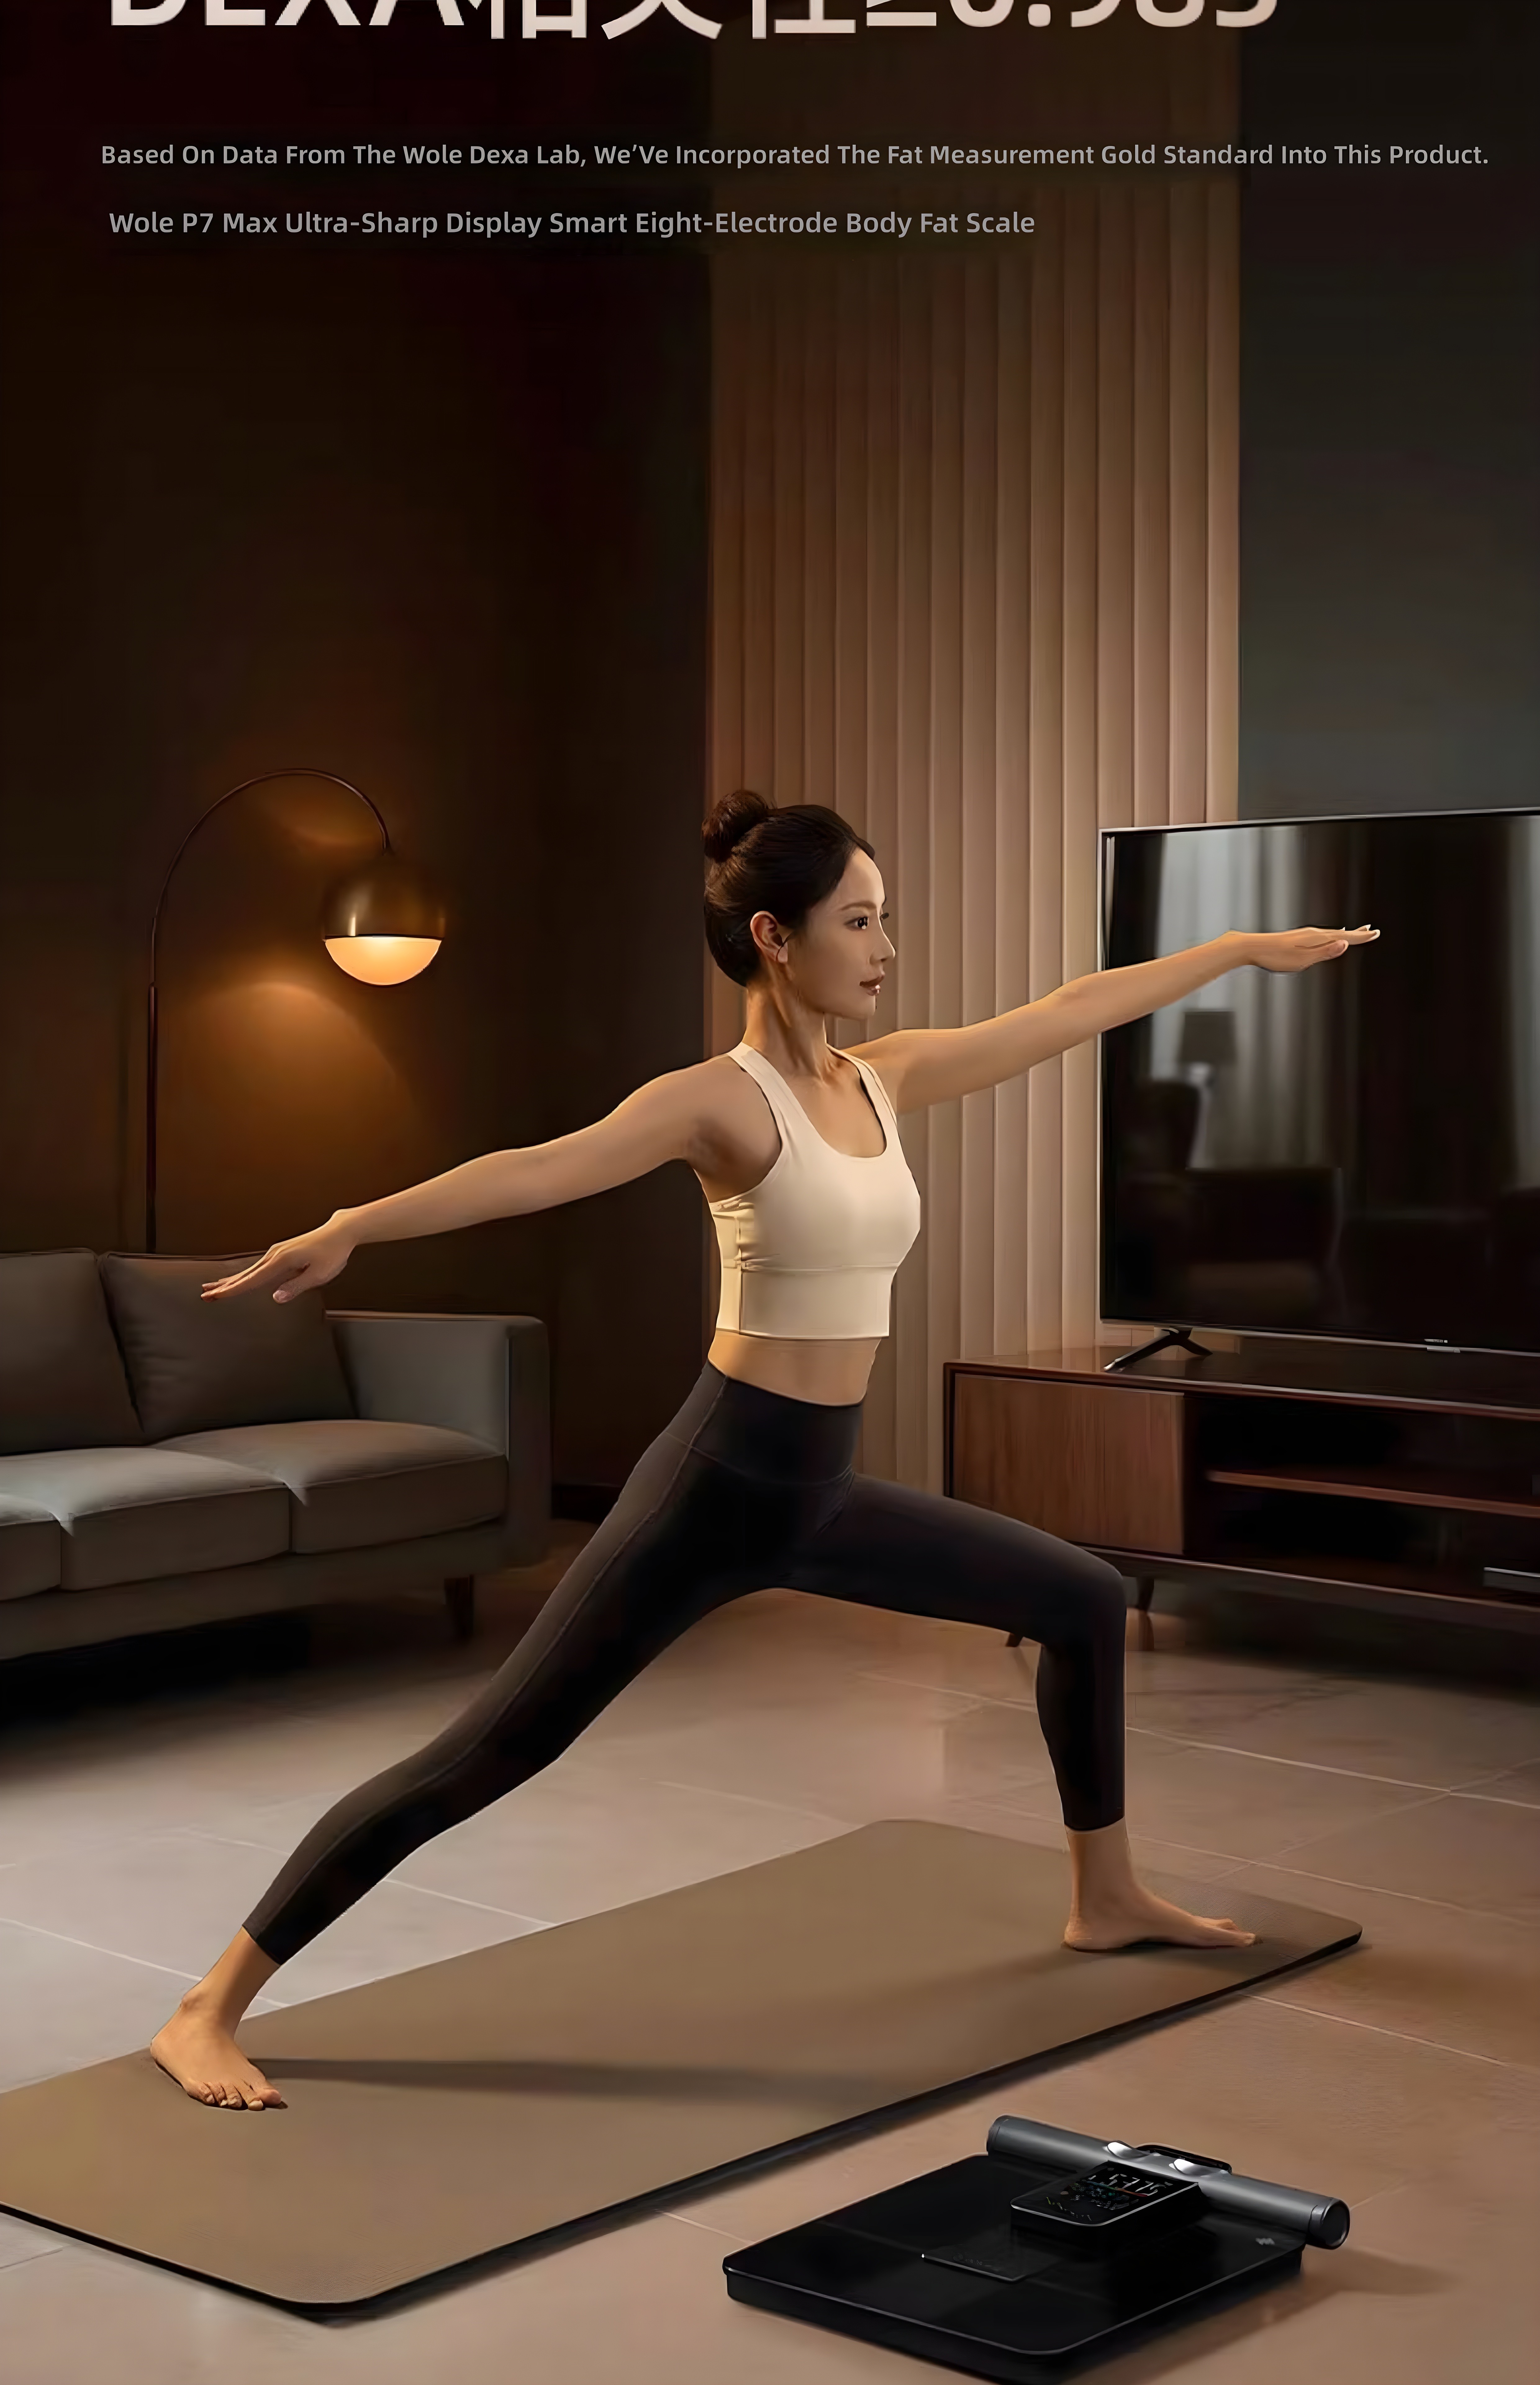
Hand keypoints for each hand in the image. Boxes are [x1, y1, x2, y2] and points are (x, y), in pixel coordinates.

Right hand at [201, 1216, 355, 1304]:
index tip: (215, 1296)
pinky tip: (239, 1278)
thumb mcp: (319, 1274)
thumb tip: (275, 1297)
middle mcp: (274, 1255)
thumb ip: (296, 1286)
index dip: (232, 1290)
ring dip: (231, 1279)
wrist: (340, 1232)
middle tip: (205, 1294)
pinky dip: (245, 1273)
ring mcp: (276, 1252)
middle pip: (245, 1274)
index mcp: (281, 1261)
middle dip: (224, 1286)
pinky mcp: (281, 1253)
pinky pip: (258, 1266)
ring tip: (213, 1286)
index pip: (252, 1280)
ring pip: (249, 1270)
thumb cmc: (332, 1253)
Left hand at [1245, 924, 1379, 974]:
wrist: (1253, 947)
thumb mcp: (1302, 959)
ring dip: (1346, 934)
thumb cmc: (1276, 956)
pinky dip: (1332, 935)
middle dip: (1357, 933)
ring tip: (1355, 932)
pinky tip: (1330, 936)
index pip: (1345, 938)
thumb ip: (1324, 952)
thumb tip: (1344, 944)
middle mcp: (1313, 934)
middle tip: (1371, 930)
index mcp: (1317, 938)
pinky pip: (1322, 935)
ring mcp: (1305, 935)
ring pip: (1332, 934)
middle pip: (1341, 934)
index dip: (1360, 937)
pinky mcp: (1298, 938)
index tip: (1375, 933)